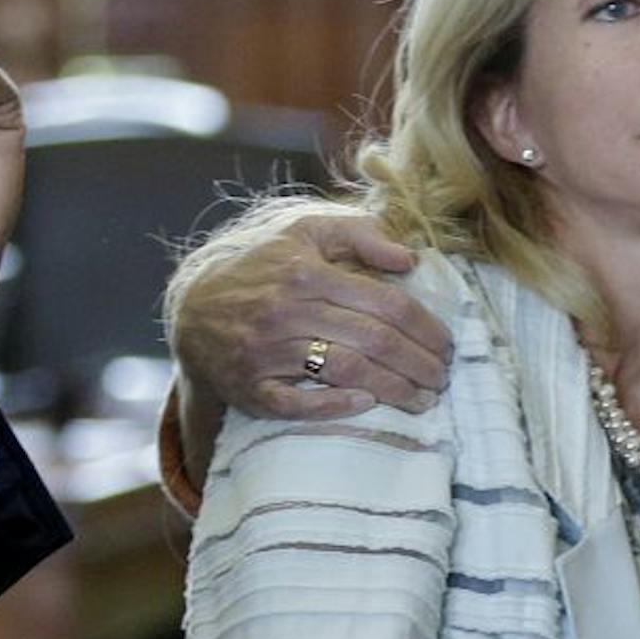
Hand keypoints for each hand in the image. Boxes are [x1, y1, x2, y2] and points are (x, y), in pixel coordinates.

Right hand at [172, 211, 450, 420]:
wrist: (192, 305)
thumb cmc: (261, 265)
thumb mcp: (304, 232)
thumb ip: (359, 233)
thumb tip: (409, 259)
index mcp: (306, 272)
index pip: (386, 304)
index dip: (426, 329)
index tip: (447, 346)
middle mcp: (287, 311)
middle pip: (374, 341)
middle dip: (419, 364)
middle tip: (442, 378)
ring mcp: (267, 353)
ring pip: (346, 372)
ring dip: (394, 390)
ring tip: (423, 399)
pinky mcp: (251, 388)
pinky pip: (298, 404)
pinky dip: (336, 406)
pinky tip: (368, 405)